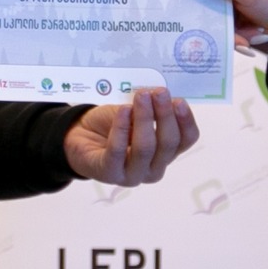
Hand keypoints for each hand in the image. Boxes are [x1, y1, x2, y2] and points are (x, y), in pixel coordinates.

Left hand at [63, 88, 199, 185]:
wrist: (81, 134)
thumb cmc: (114, 124)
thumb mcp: (137, 113)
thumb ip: (152, 110)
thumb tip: (165, 98)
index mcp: (165, 154)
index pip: (185, 140)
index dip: (186, 121)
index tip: (179, 100)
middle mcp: (153, 169)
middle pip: (168, 143)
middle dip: (164, 115)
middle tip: (159, 92)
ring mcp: (132, 175)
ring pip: (145, 148)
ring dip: (144, 118)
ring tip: (141, 96)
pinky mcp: (109, 173)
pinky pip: (118, 150)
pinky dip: (122, 127)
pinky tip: (124, 110)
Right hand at [176, 0, 267, 66]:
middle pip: (198, 2)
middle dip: (201, 17)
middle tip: (197, 26)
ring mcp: (226, 9)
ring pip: (209, 22)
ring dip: (225, 33)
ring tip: (243, 38)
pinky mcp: (232, 25)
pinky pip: (222, 35)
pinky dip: (234, 40)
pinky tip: (247, 42)